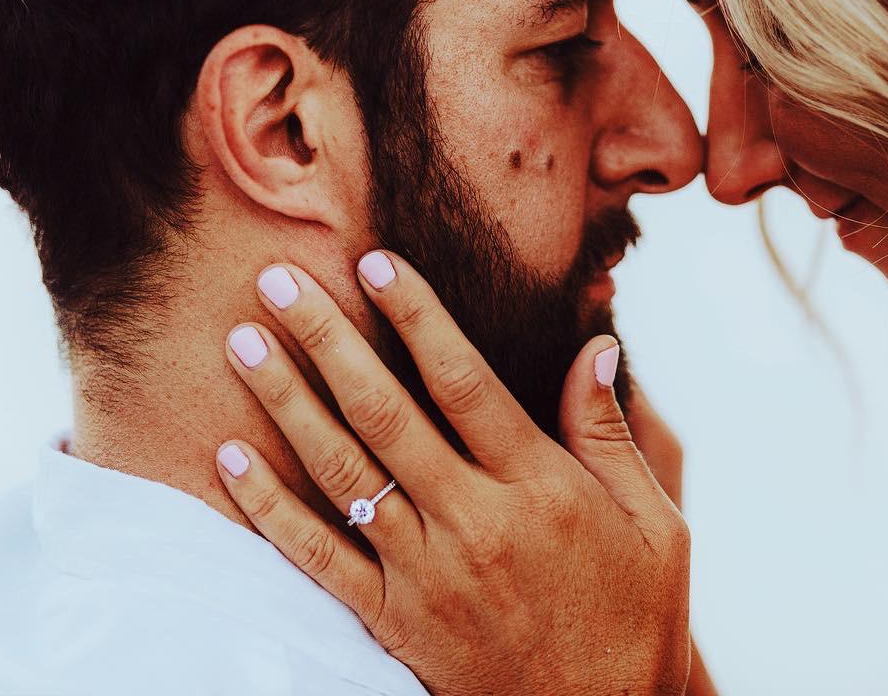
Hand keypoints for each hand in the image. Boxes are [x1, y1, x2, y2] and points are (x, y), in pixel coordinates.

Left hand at [214, 252, 690, 695]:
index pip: (464, 381)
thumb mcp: (653, 520)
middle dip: (327, 339)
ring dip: (287, 403)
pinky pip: (320, 562)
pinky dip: (271, 511)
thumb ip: (609, 431)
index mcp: (538, 485)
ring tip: (244, 344)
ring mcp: (426, 577)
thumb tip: (595, 346)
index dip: (417, 316)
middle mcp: (473, 522)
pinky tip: (233, 460)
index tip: (377, 262)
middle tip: (280, 280)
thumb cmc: (636, 614)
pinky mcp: (395, 625)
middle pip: (385, 413)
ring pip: (342, 475)